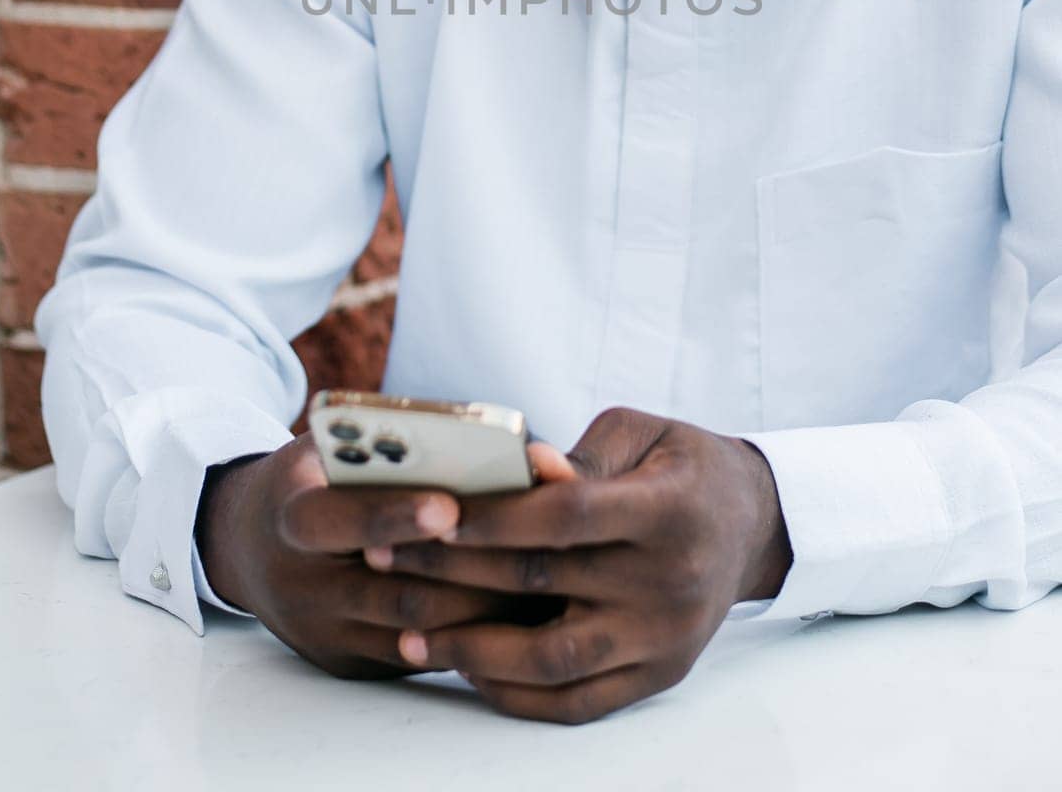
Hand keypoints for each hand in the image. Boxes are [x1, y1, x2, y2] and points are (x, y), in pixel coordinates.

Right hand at [194, 433, 542, 680]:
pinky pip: (417, 655)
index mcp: (291, 518)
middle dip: (465, 572)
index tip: (451, 504)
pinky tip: (517, 612)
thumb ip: (389, 443)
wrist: (249, 547)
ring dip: (481, 610)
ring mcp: (325, 635)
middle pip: (393, 593)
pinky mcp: (349, 663)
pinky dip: (467, 633)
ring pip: (415, 633)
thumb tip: (475, 441)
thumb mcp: (331, 446)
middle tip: (530, 552)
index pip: (339, 522)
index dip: (395, 515)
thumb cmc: (315, 477)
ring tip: (540, 582)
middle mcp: (302, 586)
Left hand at [364, 407, 791, 722]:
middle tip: (383, 558)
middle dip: (454, 572)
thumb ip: (580, 453)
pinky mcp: (658, 676)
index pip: (567, 517)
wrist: (750, 524)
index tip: (429, 512)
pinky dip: (516, 693)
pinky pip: (577, 701)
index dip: (495, 517)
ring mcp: (665, 639)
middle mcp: (670, 582)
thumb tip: (521, 466)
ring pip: (553, 659)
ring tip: (408, 633)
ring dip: (472, 648)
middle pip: (545, 584)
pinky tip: (466, 668)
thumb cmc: (680, 464)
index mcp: (668, 509)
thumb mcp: (641, 432)